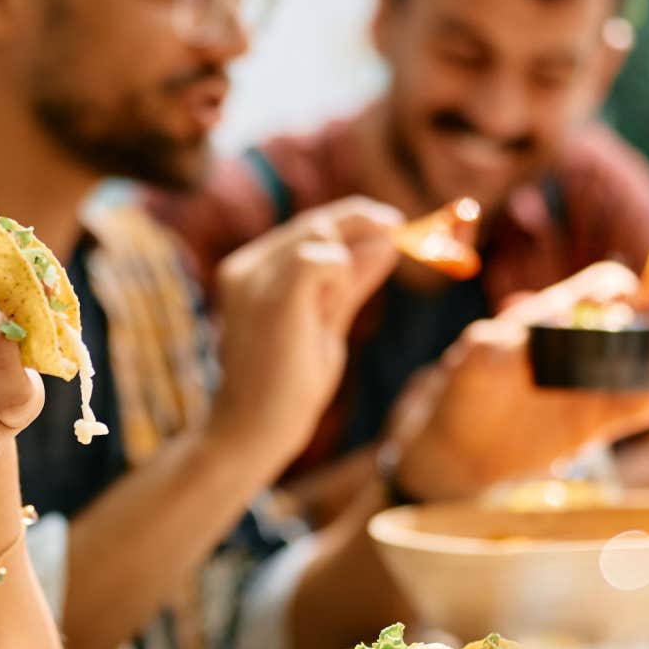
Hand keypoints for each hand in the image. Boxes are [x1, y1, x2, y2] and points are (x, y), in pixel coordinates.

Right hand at [208, 196, 402, 463]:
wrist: (252, 431)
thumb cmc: (285, 386)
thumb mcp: (326, 324)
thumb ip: (351, 283)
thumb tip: (388, 241)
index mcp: (251, 269)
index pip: (308, 224)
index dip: (354, 217)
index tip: (393, 224)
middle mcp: (246, 266)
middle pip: (316, 221)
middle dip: (364, 222)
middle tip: (402, 234)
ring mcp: (254, 279)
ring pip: (318, 232)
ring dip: (348, 258)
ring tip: (340, 306)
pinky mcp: (273, 298)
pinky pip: (319, 259)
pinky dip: (340, 272)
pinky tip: (334, 306)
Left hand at [391, 263, 648, 500]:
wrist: (461, 446)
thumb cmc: (466, 388)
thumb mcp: (477, 356)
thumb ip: (512, 337)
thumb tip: (553, 321)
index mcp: (557, 317)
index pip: (602, 286)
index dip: (616, 288)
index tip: (614, 302)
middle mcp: (585, 346)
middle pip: (635, 324)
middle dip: (647, 325)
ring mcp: (595, 384)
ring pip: (647, 363)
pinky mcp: (599, 422)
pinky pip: (640, 405)